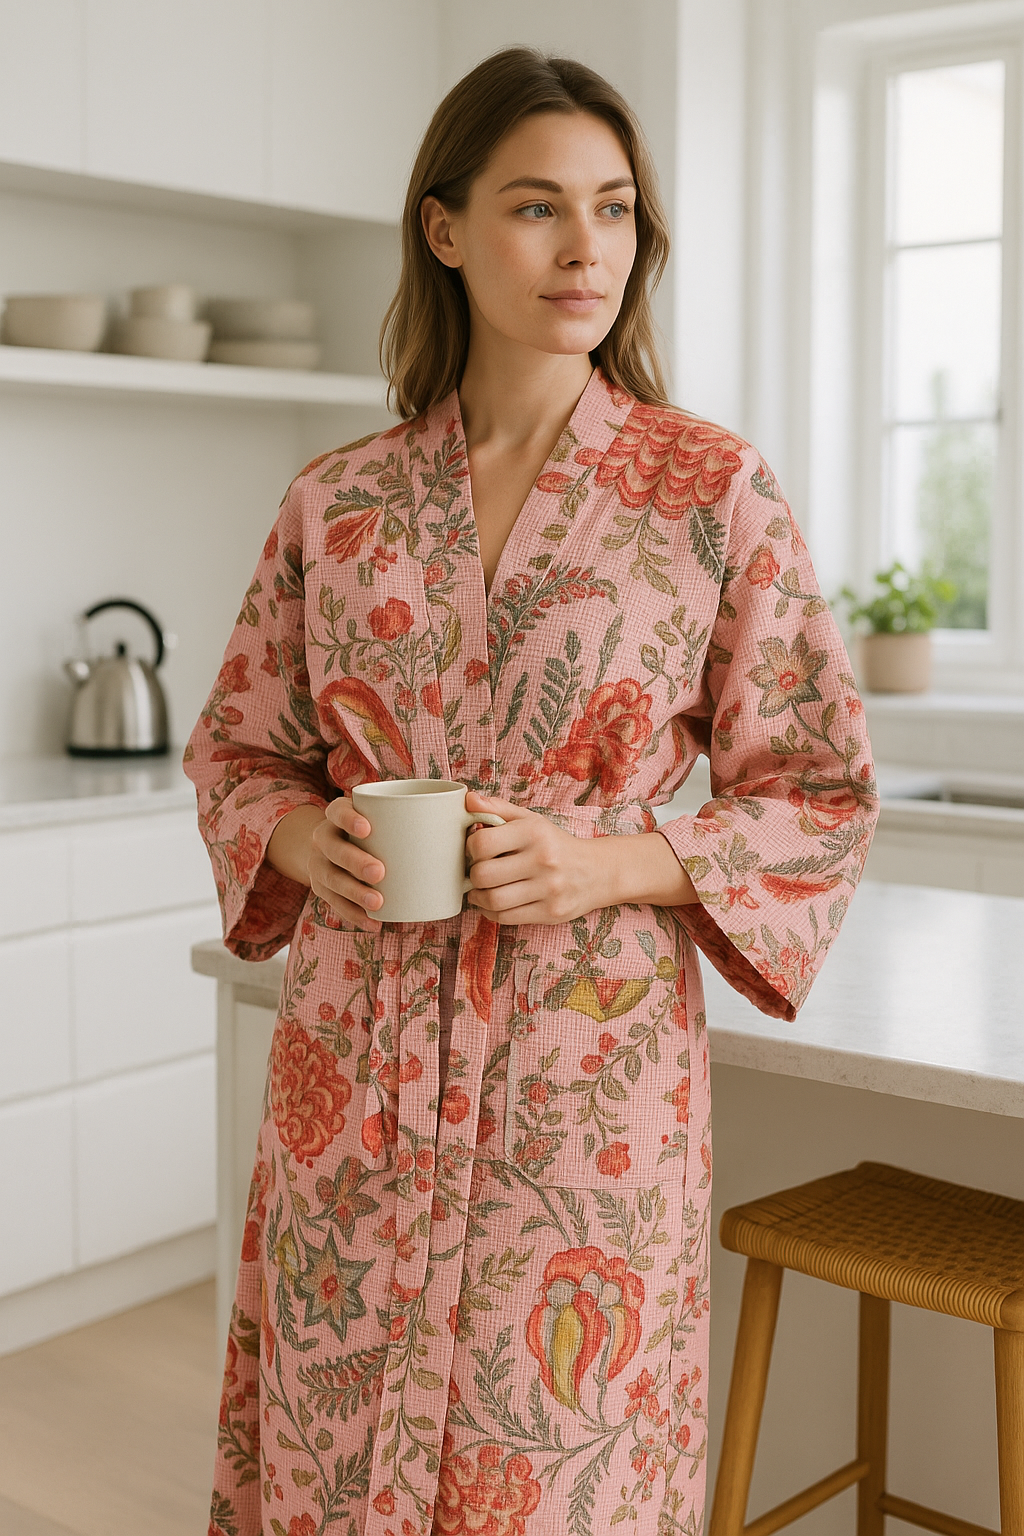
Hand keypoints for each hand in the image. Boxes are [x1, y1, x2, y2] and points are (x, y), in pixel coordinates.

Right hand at [267, 800, 383, 932]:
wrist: (327, 846)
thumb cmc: (365, 830)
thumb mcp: (374, 817)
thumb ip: (396, 820)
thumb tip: (453, 823)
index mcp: (336, 816)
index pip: (338, 811)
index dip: (349, 819)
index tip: (367, 828)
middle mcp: (323, 839)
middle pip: (334, 849)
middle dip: (355, 861)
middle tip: (379, 871)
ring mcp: (319, 865)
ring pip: (332, 880)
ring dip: (354, 893)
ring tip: (378, 903)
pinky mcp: (321, 889)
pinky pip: (335, 904)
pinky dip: (355, 915)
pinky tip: (374, 924)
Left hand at [464, 793, 697, 924]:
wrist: (598, 872)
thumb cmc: (556, 844)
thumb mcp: (531, 821)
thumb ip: (498, 809)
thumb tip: (469, 800)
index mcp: (534, 832)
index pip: (482, 843)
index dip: (470, 848)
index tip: (476, 850)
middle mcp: (543, 859)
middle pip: (483, 875)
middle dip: (473, 875)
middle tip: (477, 872)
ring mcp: (548, 889)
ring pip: (493, 900)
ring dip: (479, 897)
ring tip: (482, 890)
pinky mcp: (551, 912)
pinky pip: (506, 918)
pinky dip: (492, 912)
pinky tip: (495, 902)